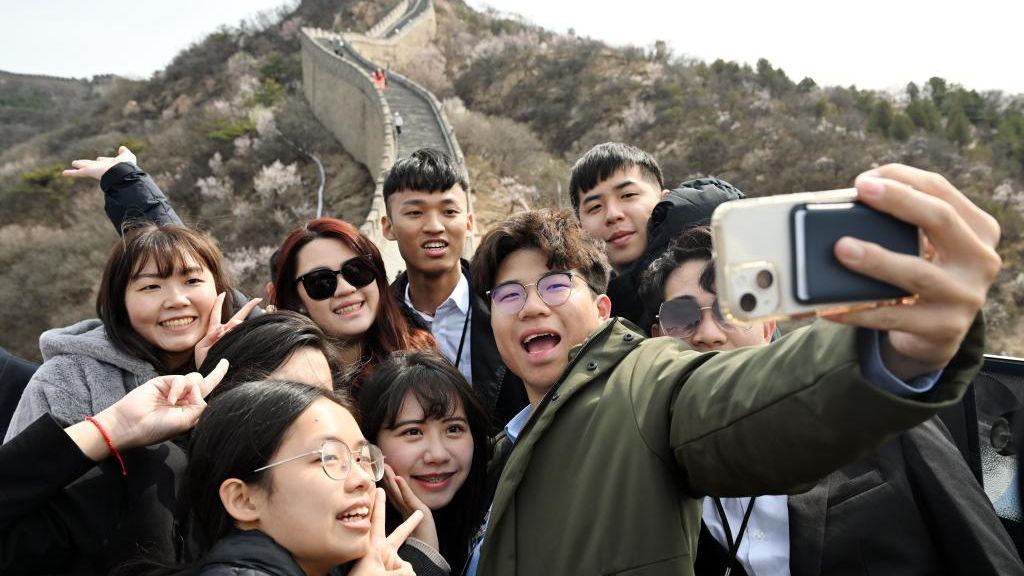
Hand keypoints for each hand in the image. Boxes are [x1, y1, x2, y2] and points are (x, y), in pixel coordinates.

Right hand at [63, 146, 136, 180]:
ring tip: (73, 163)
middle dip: (87, 163)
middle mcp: (102, 168)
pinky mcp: (89, 172)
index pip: (104, 161)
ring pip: (84, 167)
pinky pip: (78, 173)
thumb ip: (124, 152)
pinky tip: (63, 173)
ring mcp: (94, 170)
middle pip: (92, 164)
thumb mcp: (127, 156)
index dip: (102, 160)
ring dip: (78, 166)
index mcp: (110, 164)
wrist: (122, 174)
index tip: (99, 159)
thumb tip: (122, 147)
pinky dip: (70, 173)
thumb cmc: (126, 166)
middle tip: (81, 162)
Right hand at [69, 359, 228, 458]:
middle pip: (204, 383)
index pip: (208, 396)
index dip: (217, 384)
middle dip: (216, 373)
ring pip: (194, 379)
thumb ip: (199, 406)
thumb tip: (199, 388)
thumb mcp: (185, 421)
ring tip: (175, 402)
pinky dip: (178, 389)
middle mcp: (184, 399)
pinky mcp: (164, 381)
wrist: (132, 424)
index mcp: (190, 410)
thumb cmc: (157, 428)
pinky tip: (170, 400)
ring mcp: (174, 390)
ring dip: (189, 389)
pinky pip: (181, 379)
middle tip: (225, 362)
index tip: (226, 371)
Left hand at [194, 294, 260, 367]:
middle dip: (248, 307)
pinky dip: (232, 333)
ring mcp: (229, 339)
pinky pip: (234, 337)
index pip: (216, 314)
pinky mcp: (233, 346)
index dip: (219, 303)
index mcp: (213, 332)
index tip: (223, 293)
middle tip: (258, 299)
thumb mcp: (201, 348)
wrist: (207, 375)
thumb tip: (223, 329)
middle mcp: (223, 334)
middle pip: (237, 317)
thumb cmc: (202, 362)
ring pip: (236, 327)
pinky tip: (237, 328)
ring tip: (238, 324)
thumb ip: (210, 337)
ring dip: (235, 325)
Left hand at [349, 488, 421, 575]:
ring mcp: (387, 562)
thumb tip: (411, 569)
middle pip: (398, 533)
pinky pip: (405, 571)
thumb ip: (401, 570)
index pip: (378, 521)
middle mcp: (382, 552)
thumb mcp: (382, 575)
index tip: (380, 489)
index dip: (380, 505)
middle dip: (408, 523)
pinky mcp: (392, 571)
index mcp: (374, 547)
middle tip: (415, 509)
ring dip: (402, 572)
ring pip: (404, 564)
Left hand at [382, 464, 438, 549]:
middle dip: (389, 478)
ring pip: (402, 492)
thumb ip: (397, 525)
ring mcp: (417, 509)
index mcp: (405, 511)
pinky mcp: (422, 512)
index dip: (386, 487)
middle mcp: (410, 509)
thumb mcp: (403, 533)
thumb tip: (380, 518)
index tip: (378, 475)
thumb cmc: (417, 545)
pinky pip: (410, 499)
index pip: (393, 497)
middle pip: (396, 492)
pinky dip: (404, 488)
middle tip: (382, 465)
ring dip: (394, 479)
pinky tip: (399, 479)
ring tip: (388, 467)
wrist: (430, 553)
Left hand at [829, 164, 1000, 378]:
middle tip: (861, 190)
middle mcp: (980, 259)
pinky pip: (894, 317)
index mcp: (978, 229)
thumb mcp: (926, 245)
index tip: (865, 178)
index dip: (902, 178)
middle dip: (899, 200)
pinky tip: (830, 307)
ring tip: (841, 248)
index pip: (941, 190)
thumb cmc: (923, 273)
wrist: (938, 333)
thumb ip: (901, 224)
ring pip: (918, 273)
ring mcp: (966, 296)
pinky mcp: (945, 328)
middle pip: (940, 219)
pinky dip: (859, 311)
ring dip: (877, 259)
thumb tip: (842, 204)